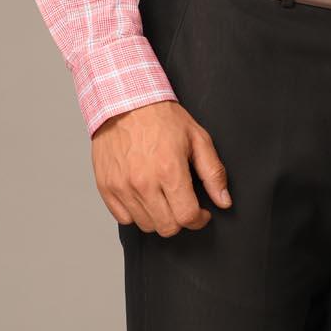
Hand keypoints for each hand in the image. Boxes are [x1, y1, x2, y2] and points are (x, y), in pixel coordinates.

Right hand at [91, 99, 232, 236]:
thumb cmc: (161, 118)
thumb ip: (213, 172)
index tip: (201, 213)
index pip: (187, 217)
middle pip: (167, 227)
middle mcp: (144, 183)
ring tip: (163, 197)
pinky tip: (144, 196)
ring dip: (159, 217)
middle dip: (181, 220)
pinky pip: (123, 218)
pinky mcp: (106, 188)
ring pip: (145, 225)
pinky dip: (135, 213)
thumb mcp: (197, 138)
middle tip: (182, 203)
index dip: (199, 219)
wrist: (125, 102)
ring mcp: (122, 187)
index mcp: (169, 170)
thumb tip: (224, 200)